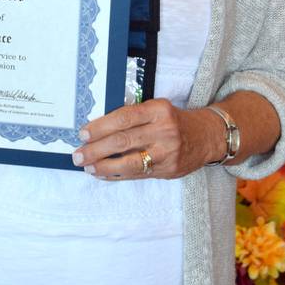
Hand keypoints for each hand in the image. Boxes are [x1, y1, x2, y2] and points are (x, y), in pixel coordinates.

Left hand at [72, 98, 222, 180]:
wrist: (206, 136)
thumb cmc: (173, 120)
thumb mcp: (157, 109)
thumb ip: (133, 117)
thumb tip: (97, 129)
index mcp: (158, 110)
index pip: (124, 117)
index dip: (101, 126)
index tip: (83, 133)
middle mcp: (164, 131)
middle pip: (124, 140)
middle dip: (96, 149)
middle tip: (78, 154)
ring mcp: (167, 153)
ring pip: (130, 162)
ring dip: (104, 166)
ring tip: (88, 167)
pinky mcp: (168, 171)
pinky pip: (137, 175)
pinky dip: (117, 175)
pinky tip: (103, 175)